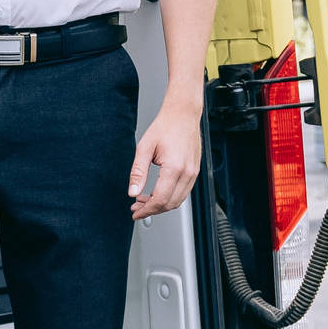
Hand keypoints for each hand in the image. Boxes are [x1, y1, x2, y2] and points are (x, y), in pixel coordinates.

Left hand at [129, 100, 202, 219]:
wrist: (183, 115)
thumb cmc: (165, 127)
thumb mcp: (144, 148)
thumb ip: (137, 173)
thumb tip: (132, 192)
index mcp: (174, 168)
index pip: (160, 200)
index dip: (146, 210)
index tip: (136, 213)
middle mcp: (187, 173)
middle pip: (170, 204)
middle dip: (152, 210)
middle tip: (137, 207)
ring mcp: (193, 173)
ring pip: (178, 201)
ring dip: (161, 205)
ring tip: (145, 201)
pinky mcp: (195, 171)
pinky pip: (183, 192)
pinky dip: (170, 198)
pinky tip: (158, 193)